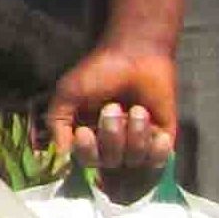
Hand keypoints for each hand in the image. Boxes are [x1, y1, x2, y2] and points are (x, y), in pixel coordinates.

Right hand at [46, 41, 176, 178]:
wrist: (136, 56)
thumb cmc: (99, 71)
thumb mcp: (69, 92)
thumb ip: (57, 120)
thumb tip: (60, 153)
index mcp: (88, 133)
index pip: (85, 158)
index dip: (86, 151)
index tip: (85, 132)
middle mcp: (112, 143)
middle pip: (111, 161)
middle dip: (112, 136)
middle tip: (113, 106)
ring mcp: (137, 142)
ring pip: (134, 159)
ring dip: (135, 134)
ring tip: (137, 109)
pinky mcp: (160, 140)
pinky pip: (157, 159)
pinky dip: (156, 147)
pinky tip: (157, 131)